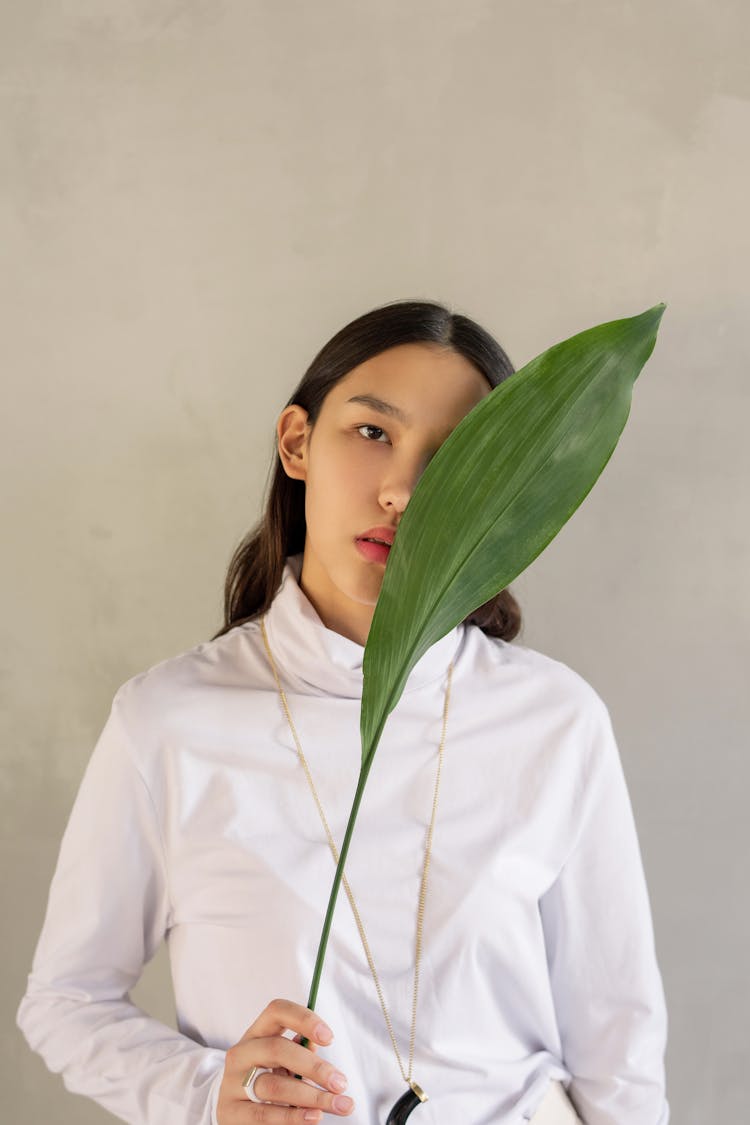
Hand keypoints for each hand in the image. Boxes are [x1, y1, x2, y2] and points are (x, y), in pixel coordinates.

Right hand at [216, 998, 354, 1122]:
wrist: (235, 1110)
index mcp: (257, 1033)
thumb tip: (316, 1045)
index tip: (330, 1038)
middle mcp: (241, 1053)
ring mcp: (232, 1082)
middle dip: (314, 1067)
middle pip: (277, 1050)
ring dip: (311, 1096)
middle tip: (341, 1083)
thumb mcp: (282, 1062)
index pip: (277, 1011)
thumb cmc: (268, 1079)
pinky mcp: (230, 1112)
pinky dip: (293, 1117)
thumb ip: (300, 1052)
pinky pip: (264, 1115)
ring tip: (338, 1104)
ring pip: (274, 1086)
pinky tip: (314, 1117)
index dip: (304, 1019)